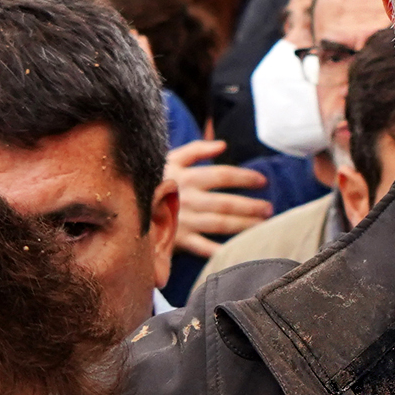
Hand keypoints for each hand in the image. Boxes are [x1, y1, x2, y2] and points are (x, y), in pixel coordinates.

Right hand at [162, 140, 271, 256]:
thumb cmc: (155, 180)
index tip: (263, 181)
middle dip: (251, 206)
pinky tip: (240, 250)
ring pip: (220, 224)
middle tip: (269, 209)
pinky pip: (202, 247)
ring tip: (263, 226)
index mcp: (186, 177)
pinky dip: (220, 250)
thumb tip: (222, 144)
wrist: (124, 204)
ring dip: (244, 225)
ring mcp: (182, 220)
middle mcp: (186, 199)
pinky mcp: (177, 240)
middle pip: (226, 203)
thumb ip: (196, 149)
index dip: (245, 177)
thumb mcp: (170, 159)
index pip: (222, 175)